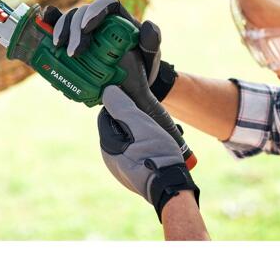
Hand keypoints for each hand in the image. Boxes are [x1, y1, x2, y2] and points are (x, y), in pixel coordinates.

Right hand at [43, 0, 161, 84]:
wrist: (132, 82)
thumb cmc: (142, 65)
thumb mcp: (151, 55)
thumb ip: (152, 41)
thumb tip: (148, 25)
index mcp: (119, 16)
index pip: (106, 4)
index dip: (94, 11)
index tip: (87, 28)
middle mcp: (99, 18)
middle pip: (82, 13)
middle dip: (74, 29)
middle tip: (74, 52)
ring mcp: (83, 28)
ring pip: (68, 19)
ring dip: (60, 30)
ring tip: (58, 48)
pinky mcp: (72, 39)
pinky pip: (58, 28)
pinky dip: (48, 26)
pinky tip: (42, 31)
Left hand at [99, 85, 199, 220]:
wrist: (172, 188)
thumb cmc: (156, 155)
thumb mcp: (141, 125)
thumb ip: (123, 108)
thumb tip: (107, 91)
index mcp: (107, 146)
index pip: (108, 115)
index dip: (122, 106)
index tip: (138, 105)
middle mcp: (110, 159)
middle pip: (118, 128)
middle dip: (133, 120)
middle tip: (151, 121)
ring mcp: (121, 169)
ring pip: (127, 141)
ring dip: (141, 133)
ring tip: (158, 135)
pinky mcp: (132, 175)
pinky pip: (134, 153)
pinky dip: (144, 147)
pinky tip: (157, 147)